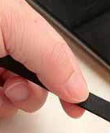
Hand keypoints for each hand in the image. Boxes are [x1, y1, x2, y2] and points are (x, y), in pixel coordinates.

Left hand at [0, 0, 88, 118]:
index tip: (78, 105)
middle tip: (16, 88)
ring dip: (11, 103)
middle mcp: (5, 48)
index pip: (57, 58)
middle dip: (33, 93)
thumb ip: (51, 54)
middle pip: (38, 83)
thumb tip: (78, 88)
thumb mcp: (12, 24)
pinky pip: (1, 108)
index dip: (71, 83)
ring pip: (17, 100)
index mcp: (17, 25)